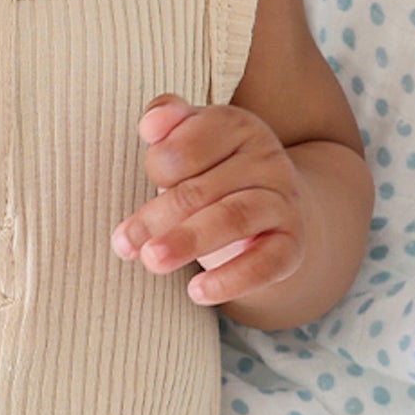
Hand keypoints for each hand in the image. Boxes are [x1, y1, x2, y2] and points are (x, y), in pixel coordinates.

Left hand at [111, 95, 304, 308]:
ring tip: (151, 261)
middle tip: (123, 243)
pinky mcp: (291, 245)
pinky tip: (196, 291)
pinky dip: (231, 279)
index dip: (159, 164)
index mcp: (236, 126)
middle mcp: (266, 159)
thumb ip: (167, 122)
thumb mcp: (190, 140)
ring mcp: (282, 202)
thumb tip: (150, 124)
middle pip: (201, 188)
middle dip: (156, 217)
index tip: (148, 183)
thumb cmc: (214, 173)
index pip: (189, 142)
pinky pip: (265, 263)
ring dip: (187, 241)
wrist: (275, 212)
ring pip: (232, 219)